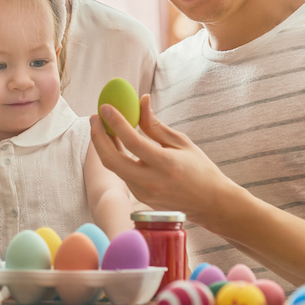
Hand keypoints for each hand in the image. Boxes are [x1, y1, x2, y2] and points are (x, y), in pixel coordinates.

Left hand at [89, 94, 239, 225]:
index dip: (116, 122)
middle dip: (97, 137)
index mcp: (166, 164)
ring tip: (103, 126)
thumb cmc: (199, 168)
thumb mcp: (181, 142)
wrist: (210, 203)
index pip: (133, 141)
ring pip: (114, 168)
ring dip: (104, 146)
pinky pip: (122, 174)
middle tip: (95, 118)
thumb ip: (156, 125)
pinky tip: (115, 143)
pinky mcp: (141, 198)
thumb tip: (141, 101)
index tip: (105, 107)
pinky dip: (114, 157)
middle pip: (112, 160)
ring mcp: (144, 193)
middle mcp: (152, 182)